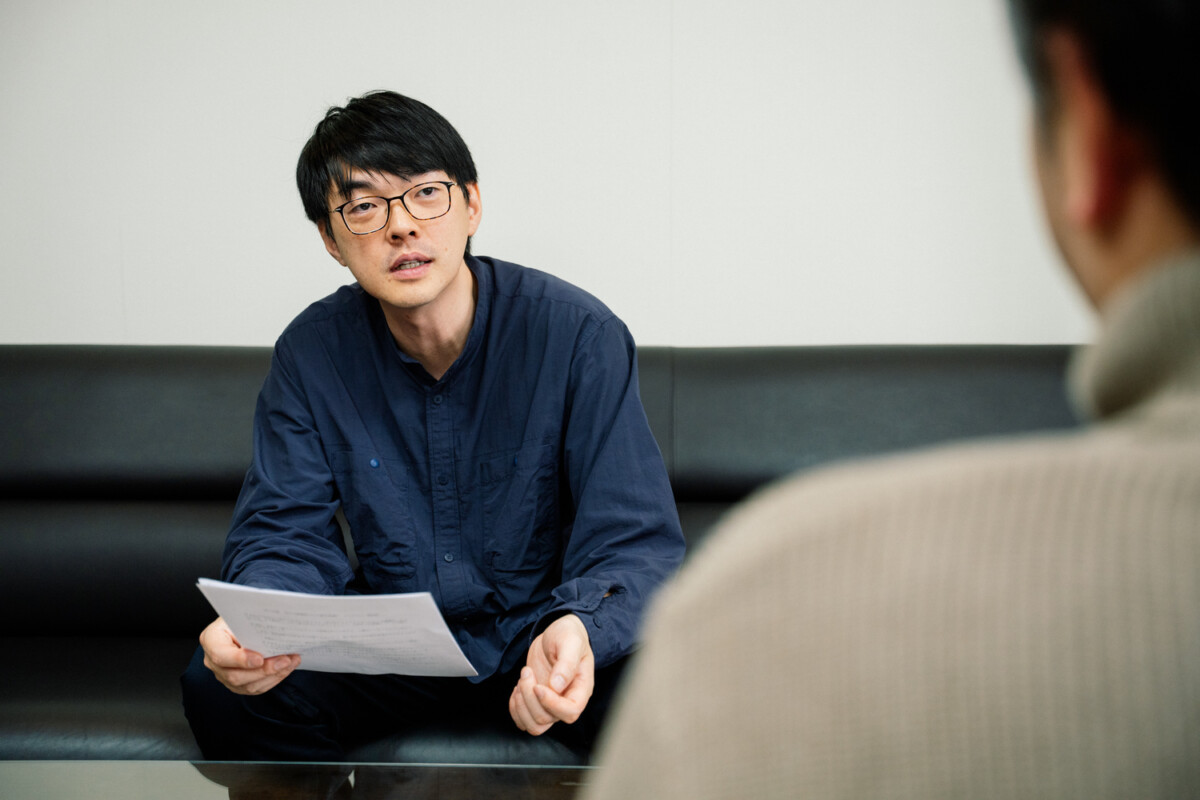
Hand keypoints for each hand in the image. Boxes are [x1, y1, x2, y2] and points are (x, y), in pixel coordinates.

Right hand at [199, 616, 299, 695]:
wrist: (242, 624)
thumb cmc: (242, 617)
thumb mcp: (243, 614)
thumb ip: (253, 624)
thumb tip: (276, 627)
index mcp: (211, 639)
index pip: (221, 654)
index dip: (240, 659)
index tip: (260, 659)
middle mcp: (213, 661)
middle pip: (235, 675)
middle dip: (264, 670)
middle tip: (285, 660)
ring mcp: (224, 675)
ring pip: (247, 685)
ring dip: (273, 675)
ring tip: (291, 662)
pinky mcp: (237, 684)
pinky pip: (255, 688)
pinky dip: (274, 679)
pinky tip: (286, 668)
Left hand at [509, 614, 594, 735]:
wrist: (557, 634)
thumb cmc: (568, 635)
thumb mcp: (571, 641)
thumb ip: (567, 662)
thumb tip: (558, 685)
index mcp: (581, 688)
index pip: (570, 711)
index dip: (551, 704)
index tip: (538, 686)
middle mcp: (566, 700)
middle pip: (546, 718)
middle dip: (529, 697)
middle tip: (527, 671)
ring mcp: (551, 704)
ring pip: (534, 725)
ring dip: (521, 705)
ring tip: (522, 681)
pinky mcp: (537, 703)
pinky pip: (523, 721)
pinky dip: (515, 708)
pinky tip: (518, 688)